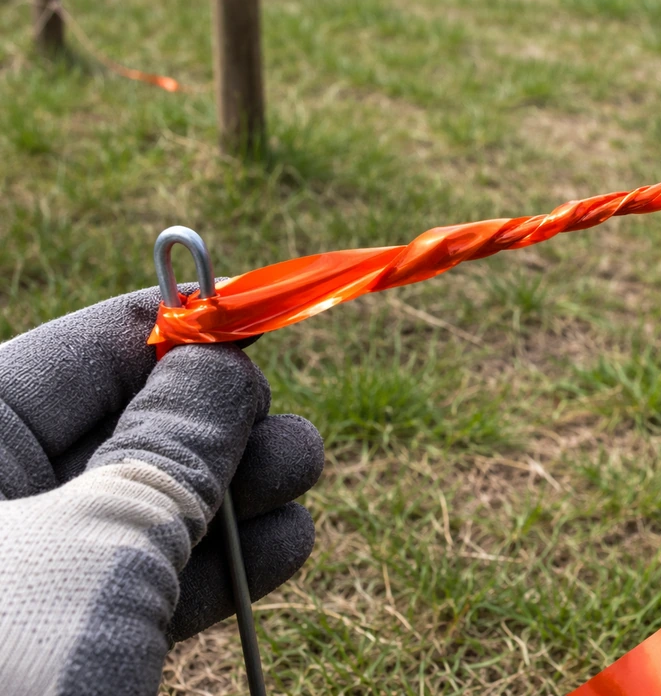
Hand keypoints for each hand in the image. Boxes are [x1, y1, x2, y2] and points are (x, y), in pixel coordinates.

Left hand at [0, 287, 323, 694]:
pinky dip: (224, 561)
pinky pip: (151, 581)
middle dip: (218, 421)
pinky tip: (287, 543)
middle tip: (289, 424)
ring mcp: (31, 581)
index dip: (174, 332)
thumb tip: (224, 360)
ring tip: (305, 474)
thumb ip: (173, 444)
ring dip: (237, 490)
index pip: (79, 353)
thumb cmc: (5, 674)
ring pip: (148, 509)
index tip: (256, 325)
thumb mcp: (98, 545)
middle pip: (124, 429)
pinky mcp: (69, 643)